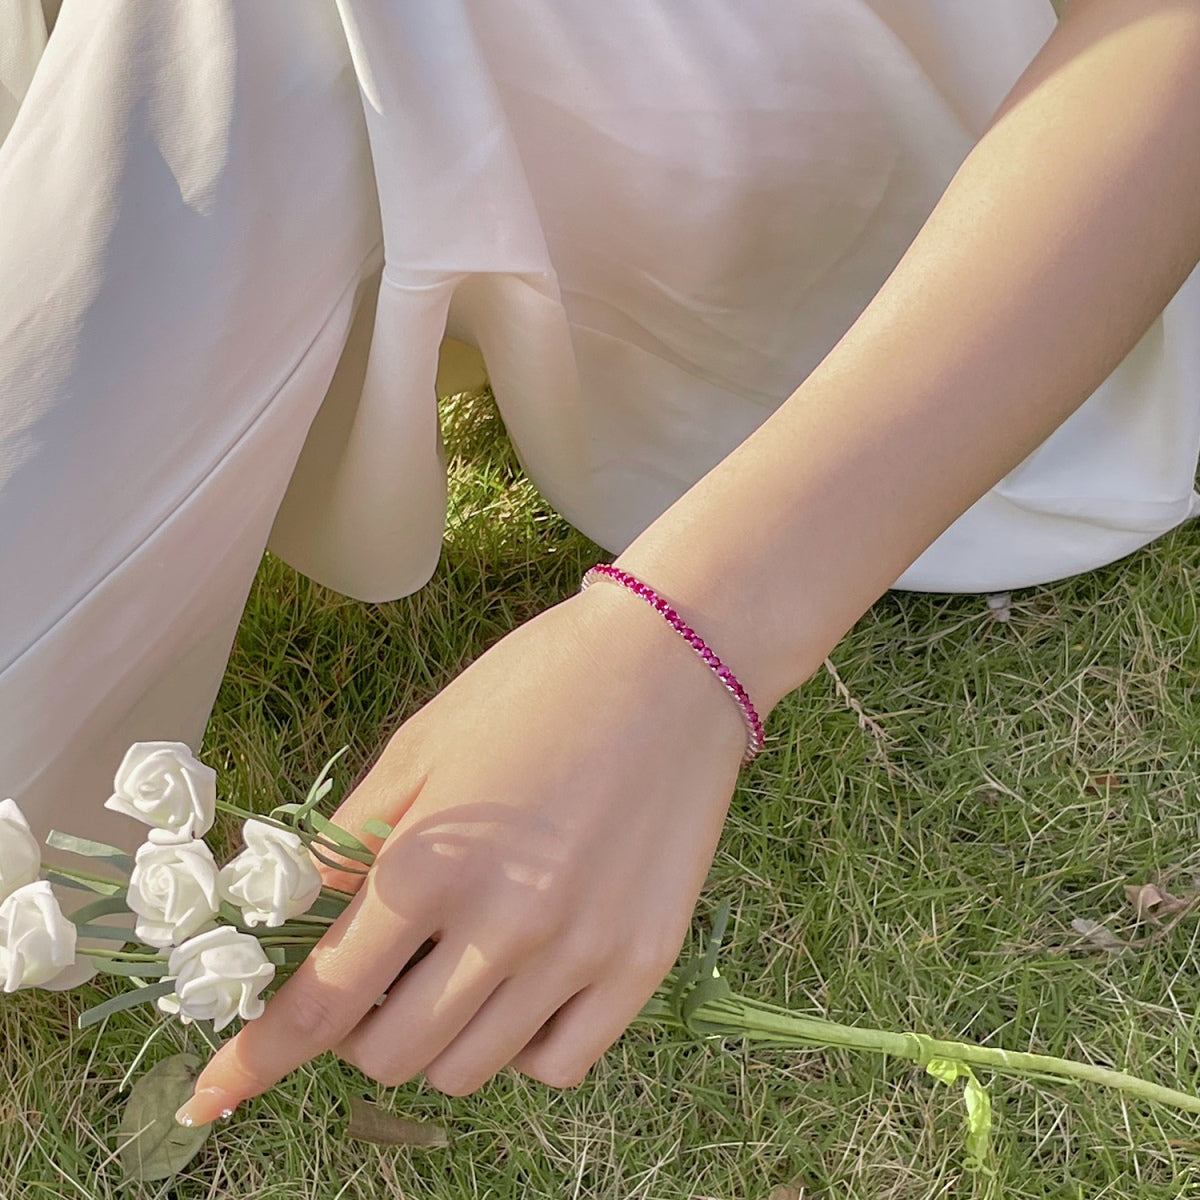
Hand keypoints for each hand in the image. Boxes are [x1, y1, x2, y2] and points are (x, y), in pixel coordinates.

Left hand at [177, 581, 747, 1120]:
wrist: (669, 665)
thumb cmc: (535, 689)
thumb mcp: (420, 745)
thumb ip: (348, 843)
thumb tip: (294, 921)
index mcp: (432, 866)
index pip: (322, 1004)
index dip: (257, 1060)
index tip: (215, 1094)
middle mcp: (504, 928)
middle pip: (389, 1055)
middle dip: (357, 1031)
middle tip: (380, 971)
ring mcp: (581, 955)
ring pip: (468, 1070)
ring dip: (435, 1038)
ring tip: (455, 967)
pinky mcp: (643, 964)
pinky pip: (558, 1064)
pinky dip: (520, 1045)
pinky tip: (524, 986)